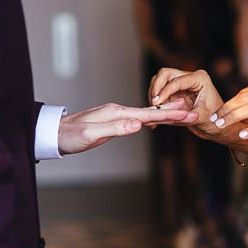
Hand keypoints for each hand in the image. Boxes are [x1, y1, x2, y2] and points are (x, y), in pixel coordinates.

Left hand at [58, 102, 195, 154]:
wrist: (54, 133)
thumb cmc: (71, 136)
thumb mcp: (92, 134)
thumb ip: (116, 129)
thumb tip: (138, 124)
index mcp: (118, 113)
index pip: (149, 114)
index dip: (169, 115)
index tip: (187, 114)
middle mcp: (119, 111)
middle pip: (152, 112)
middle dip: (173, 112)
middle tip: (193, 113)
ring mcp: (117, 116)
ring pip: (147, 115)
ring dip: (165, 114)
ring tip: (183, 113)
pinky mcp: (114, 122)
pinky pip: (139, 120)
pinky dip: (153, 119)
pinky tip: (157, 119)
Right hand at [149, 68, 223, 137]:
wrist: (217, 125)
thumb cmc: (215, 120)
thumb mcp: (202, 118)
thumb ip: (185, 115)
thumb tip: (168, 113)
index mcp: (200, 78)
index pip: (176, 81)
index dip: (164, 91)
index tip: (156, 103)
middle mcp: (190, 77)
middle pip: (165, 74)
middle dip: (156, 88)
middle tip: (153, 104)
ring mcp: (182, 82)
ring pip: (159, 80)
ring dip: (154, 94)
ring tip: (154, 110)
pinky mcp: (176, 91)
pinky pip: (160, 91)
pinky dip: (155, 100)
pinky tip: (155, 113)